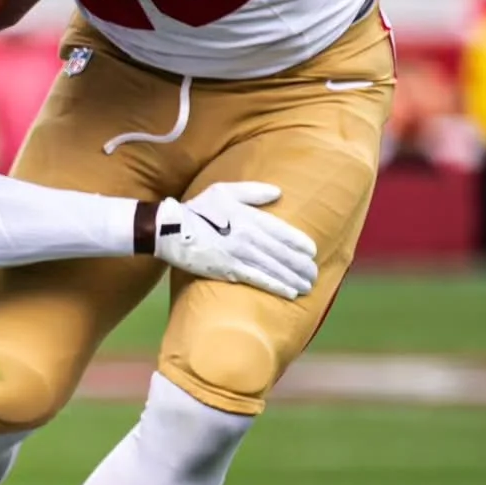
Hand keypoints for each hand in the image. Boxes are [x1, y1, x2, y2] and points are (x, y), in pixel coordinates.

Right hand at [152, 181, 317, 299]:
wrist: (170, 229)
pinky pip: (259, 280)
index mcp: (249, 217)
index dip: (301, 243)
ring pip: (276, 269)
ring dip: (295, 279)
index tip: (312, 251)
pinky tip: (290, 293)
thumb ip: (253, 191)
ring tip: (308, 286)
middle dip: (302, 266)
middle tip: (314, 274)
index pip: (284, 232)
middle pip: (284, 253)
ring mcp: (240, 255)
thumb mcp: (224, 191)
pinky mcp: (229, 270)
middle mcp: (249, 236)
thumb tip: (278, 192)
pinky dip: (277, 287)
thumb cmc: (197, 209)